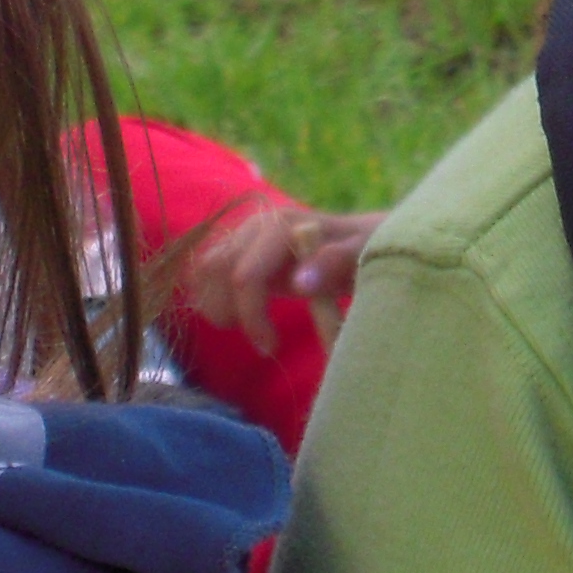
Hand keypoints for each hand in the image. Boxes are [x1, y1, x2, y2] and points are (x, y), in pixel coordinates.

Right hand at [180, 204, 387, 353]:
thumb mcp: (364, 257)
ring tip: (252, 327)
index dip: (251, 318)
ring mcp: (246, 234)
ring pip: (204, 269)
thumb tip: (300, 282)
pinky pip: (207, 269)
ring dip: (217, 304)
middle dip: (230, 312)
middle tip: (262, 341)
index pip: (245, 276)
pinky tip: (239, 315)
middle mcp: (257, 224)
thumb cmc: (368, 250)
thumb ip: (335, 264)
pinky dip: (213, 295)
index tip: (271, 347)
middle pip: (216, 271)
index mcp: (283, 226)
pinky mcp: (240, 247)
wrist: (365, 239)